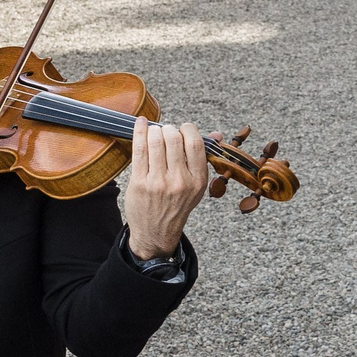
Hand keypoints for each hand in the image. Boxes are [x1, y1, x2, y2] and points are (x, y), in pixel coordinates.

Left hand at [124, 121, 209, 259]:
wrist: (156, 232)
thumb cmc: (177, 205)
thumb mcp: (197, 186)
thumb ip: (204, 158)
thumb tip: (217, 133)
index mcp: (198, 180)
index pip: (195, 144)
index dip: (188, 129)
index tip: (183, 128)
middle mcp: (180, 181)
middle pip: (174, 139)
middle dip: (169, 129)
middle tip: (166, 132)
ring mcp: (158, 182)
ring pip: (155, 142)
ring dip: (154, 131)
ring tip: (154, 133)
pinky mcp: (140, 182)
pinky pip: (139, 150)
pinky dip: (139, 132)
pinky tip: (140, 124)